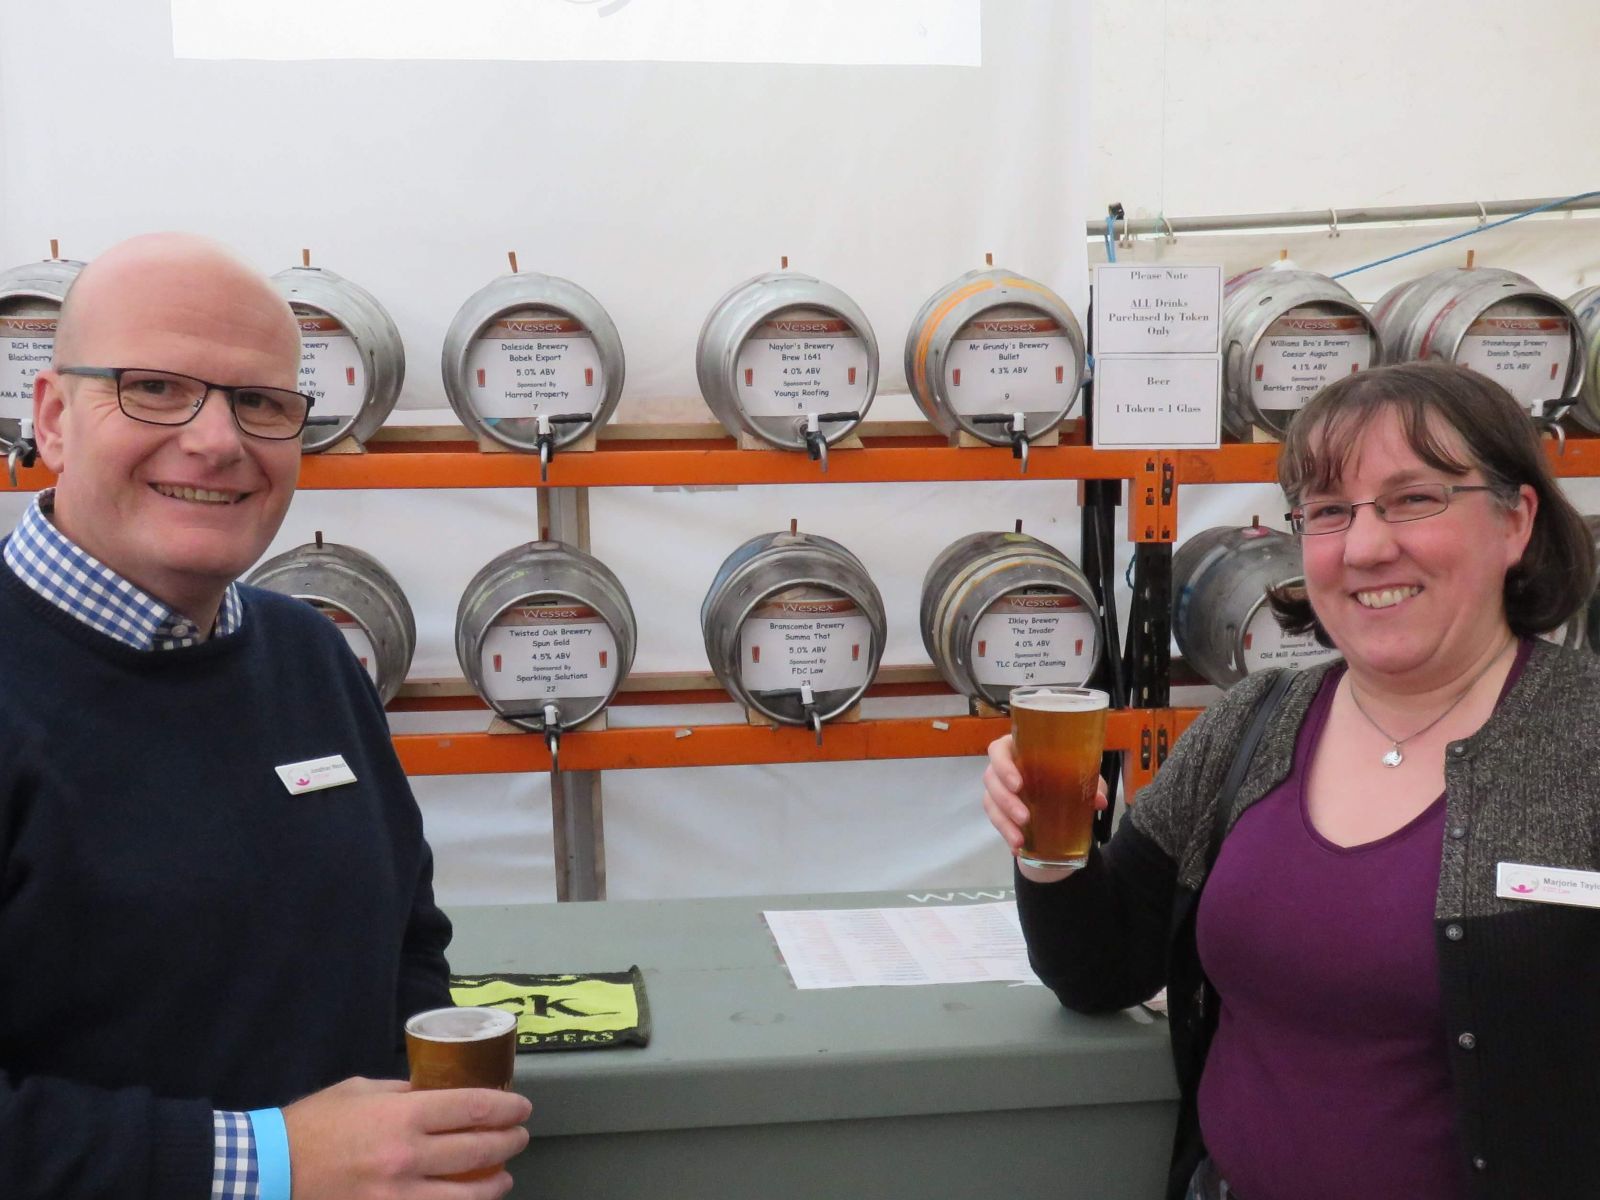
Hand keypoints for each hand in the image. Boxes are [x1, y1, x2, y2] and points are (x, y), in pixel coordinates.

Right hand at [283, 1076, 531, 1199]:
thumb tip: (438, 1093)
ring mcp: (398, 1196)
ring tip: (503, 1175)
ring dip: (494, 1184)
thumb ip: (404, 1093)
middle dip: (509, 1143)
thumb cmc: (314, 1124)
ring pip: (466, 1196)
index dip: (507, 1108)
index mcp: (403, 1117)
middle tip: (520, 1136)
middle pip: (479, 1151)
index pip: (474, 1109)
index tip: (522, 1107)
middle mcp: (408, 1158)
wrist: (269, 1171)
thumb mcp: (363, 1091)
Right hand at [981, 733, 1109, 883]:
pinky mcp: (997, 808)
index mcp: (1017, 748)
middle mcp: (1002, 767)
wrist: (1058, 793)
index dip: (1003, 766)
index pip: (998, 750)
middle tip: (1025, 817)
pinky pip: (995, 821)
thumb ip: (1090, 784)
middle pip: (991, 778)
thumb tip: (1099, 801)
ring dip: (1004, 821)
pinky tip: (1017, 847)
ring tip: (1021, 839)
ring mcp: (997, 788)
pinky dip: (1006, 834)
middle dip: (1006, 800)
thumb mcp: (1079, 776)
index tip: (1018, 784)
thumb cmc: (1063, 773)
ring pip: (990, 802)